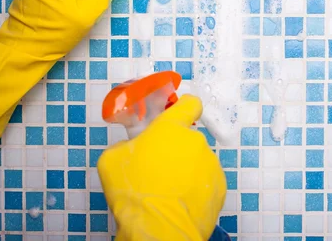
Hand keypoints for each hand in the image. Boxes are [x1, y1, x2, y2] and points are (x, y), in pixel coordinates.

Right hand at [97, 95, 226, 240]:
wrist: (157, 227)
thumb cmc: (133, 191)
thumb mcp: (112, 159)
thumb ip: (127, 144)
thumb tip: (132, 148)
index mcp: (171, 128)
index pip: (189, 104)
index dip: (184, 108)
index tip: (180, 114)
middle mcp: (195, 141)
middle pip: (187, 140)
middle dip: (176, 150)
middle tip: (158, 169)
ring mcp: (210, 163)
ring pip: (197, 162)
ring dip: (186, 171)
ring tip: (168, 190)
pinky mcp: (219, 186)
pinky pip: (206, 182)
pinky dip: (196, 189)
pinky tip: (180, 201)